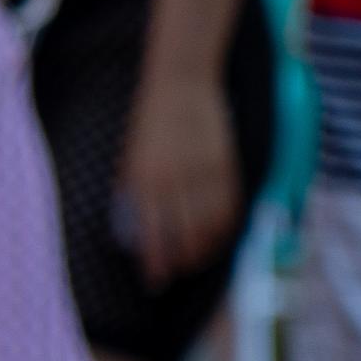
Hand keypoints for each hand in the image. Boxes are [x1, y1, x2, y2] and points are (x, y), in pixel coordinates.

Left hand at [118, 63, 243, 283]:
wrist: (182, 79)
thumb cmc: (149, 117)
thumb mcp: (130, 154)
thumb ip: (132, 189)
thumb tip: (133, 225)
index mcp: (144, 178)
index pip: (152, 234)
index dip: (155, 262)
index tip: (154, 281)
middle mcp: (175, 180)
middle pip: (184, 237)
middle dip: (180, 262)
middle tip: (177, 272)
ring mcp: (204, 173)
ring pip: (210, 227)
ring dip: (204, 250)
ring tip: (196, 260)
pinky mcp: (227, 164)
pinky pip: (230, 208)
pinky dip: (226, 229)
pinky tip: (219, 237)